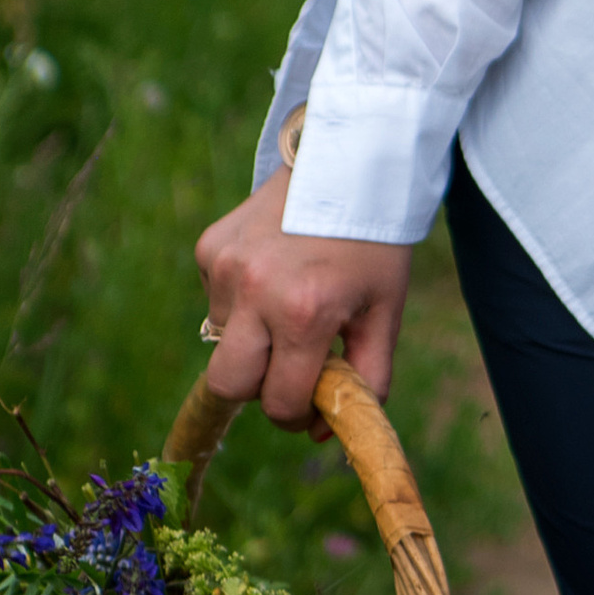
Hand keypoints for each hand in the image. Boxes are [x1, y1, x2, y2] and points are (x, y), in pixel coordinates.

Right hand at [194, 168, 409, 429]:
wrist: (352, 159)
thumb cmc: (375, 243)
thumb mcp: (385, 311)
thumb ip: (365, 380)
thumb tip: (325, 434)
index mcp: (305, 312)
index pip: (278, 401)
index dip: (296, 414)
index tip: (312, 404)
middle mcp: (255, 291)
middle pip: (226, 385)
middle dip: (255, 391)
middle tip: (289, 369)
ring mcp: (224, 266)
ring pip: (222, 341)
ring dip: (253, 339)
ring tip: (292, 301)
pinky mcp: (208, 246)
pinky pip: (216, 300)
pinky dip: (242, 301)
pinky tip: (275, 270)